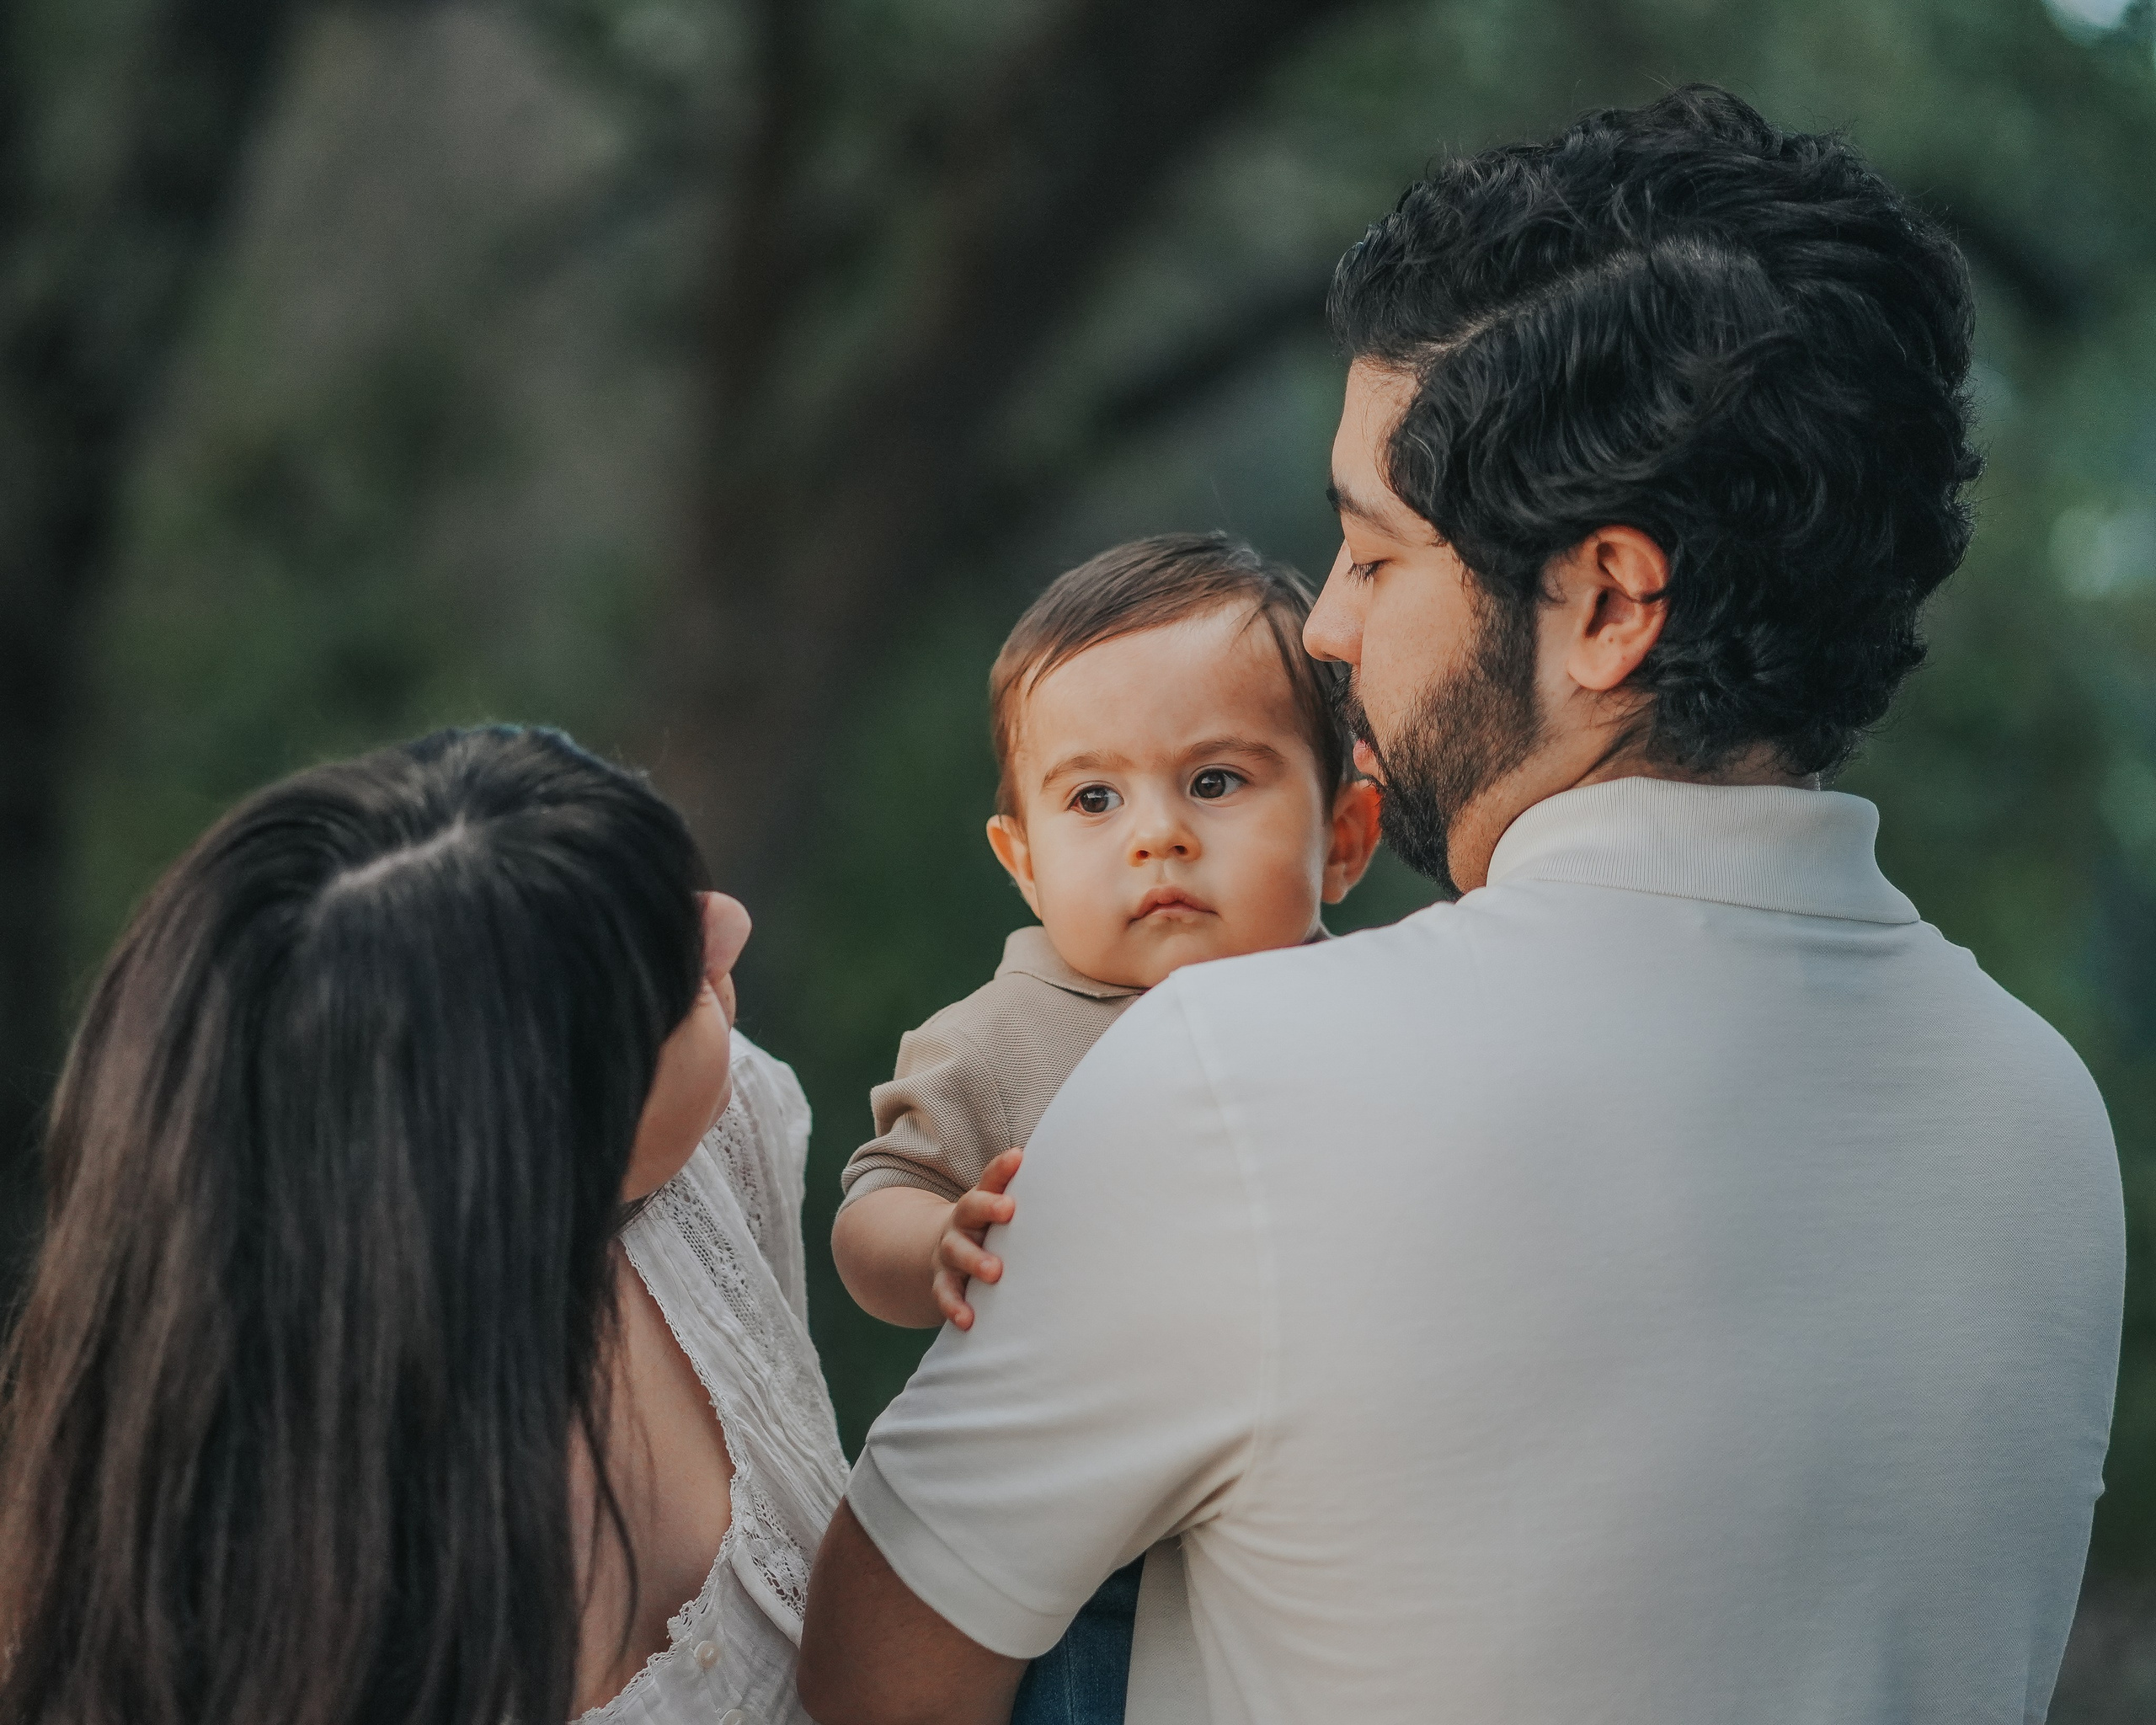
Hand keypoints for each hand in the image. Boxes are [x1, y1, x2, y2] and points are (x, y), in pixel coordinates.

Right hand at [931, 1148, 1022, 1329]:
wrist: (945, 1255)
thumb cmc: (993, 1232)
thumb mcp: (1003, 1212)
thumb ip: (1035, 1199)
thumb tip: (1086, 1177)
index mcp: (981, 1201)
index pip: (991, 1179)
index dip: (1002, 1168)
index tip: (1019, 1157)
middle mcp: (963, 1222)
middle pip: (970, 1207)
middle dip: (988, 1207)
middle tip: (1009, 1210)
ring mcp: (950, 1251)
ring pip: (956, 1251)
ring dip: (974, 1260)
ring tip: (994, 1272)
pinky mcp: (943, 1280)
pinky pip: (945, 1292)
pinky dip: (954, 1305)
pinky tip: (968, 1319)